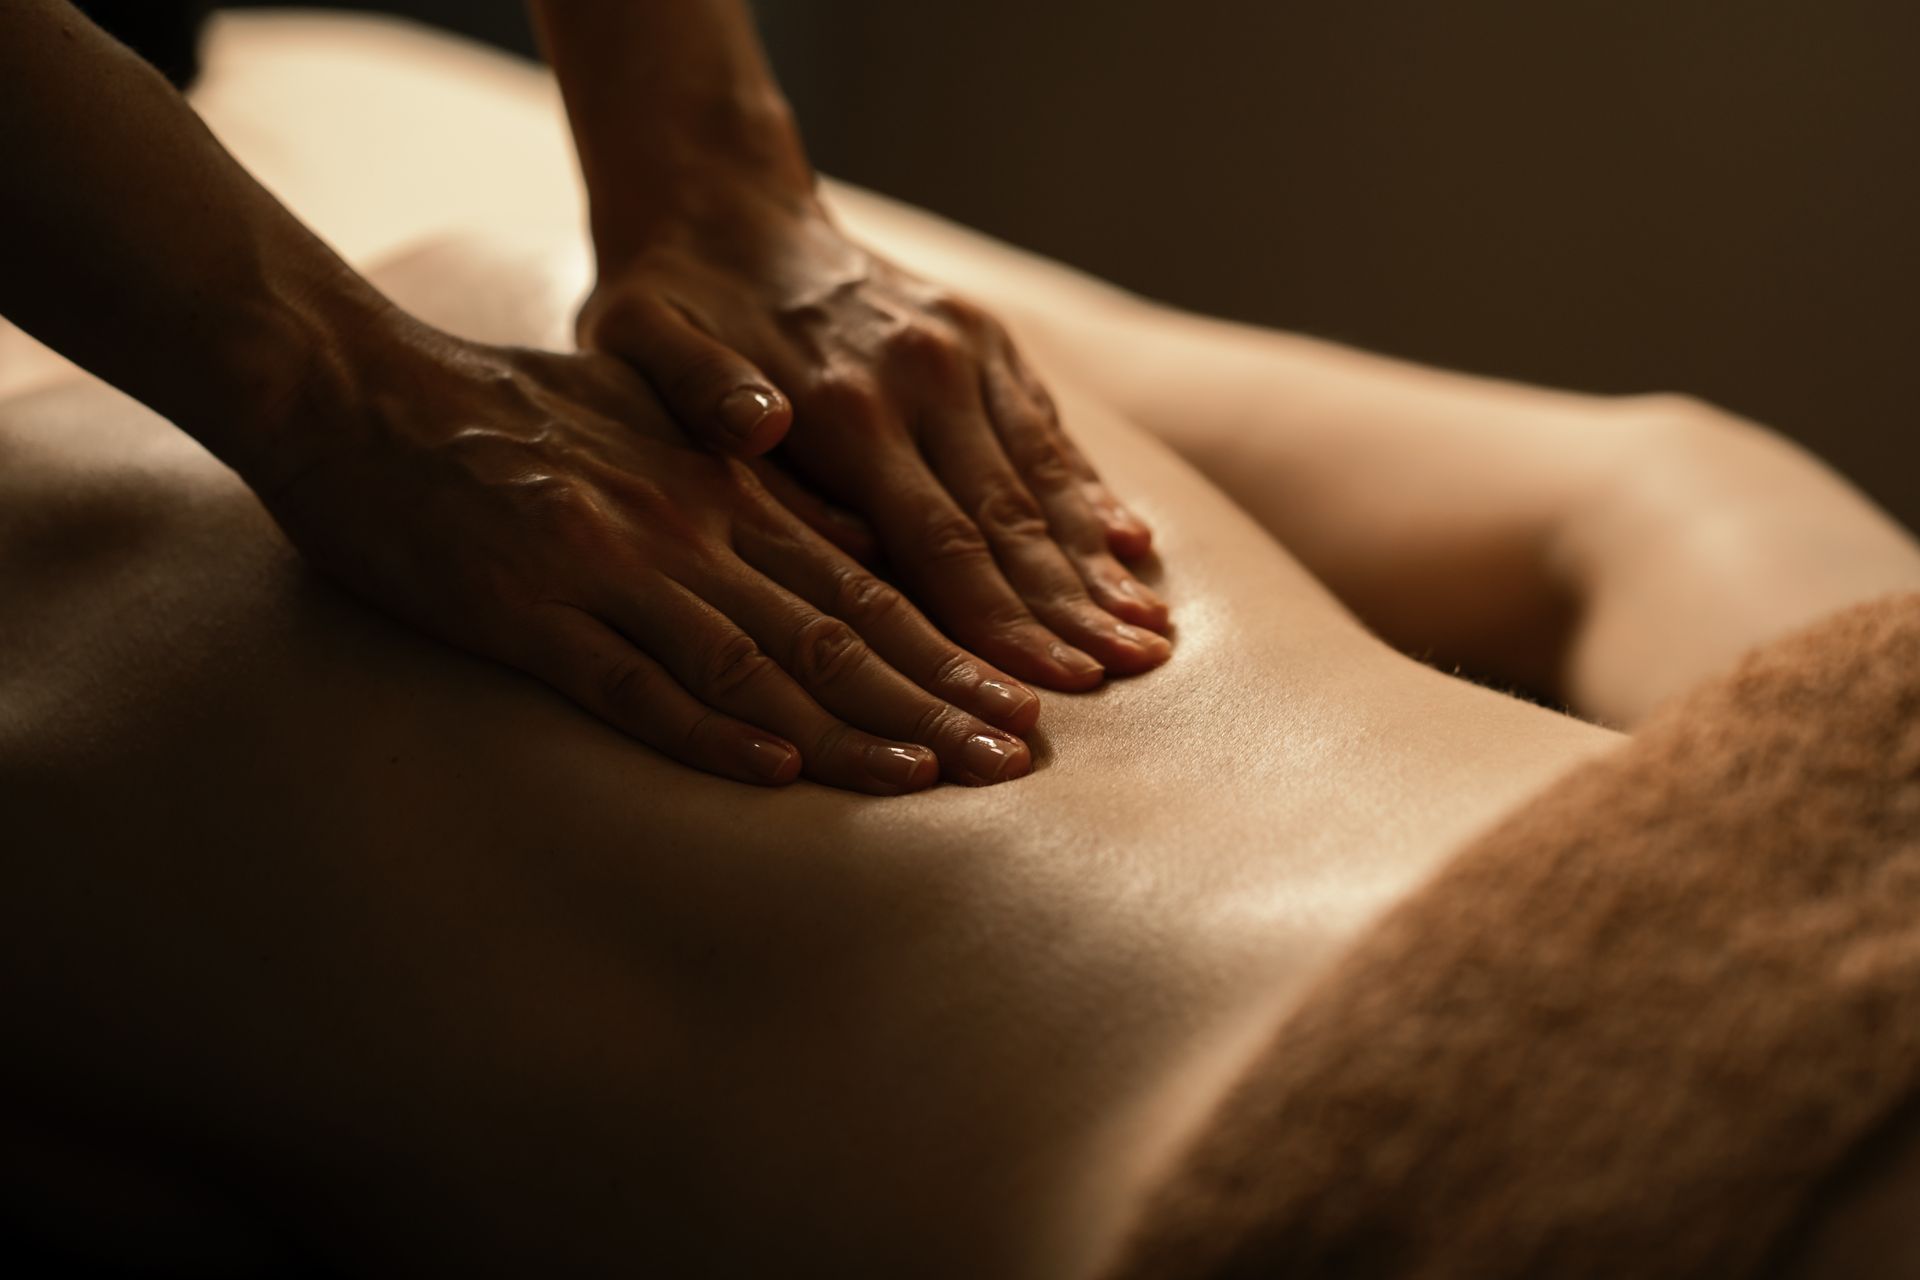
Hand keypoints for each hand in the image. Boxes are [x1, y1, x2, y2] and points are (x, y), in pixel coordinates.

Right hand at [249, 316, 1038, 792]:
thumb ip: (747, 479)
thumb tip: (851, 536)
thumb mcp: (649, 422)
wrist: (360, 389)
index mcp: (721, 491)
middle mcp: (685, 529)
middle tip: (1016, 758)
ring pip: (755, 661)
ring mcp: (607, 571)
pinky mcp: (524, 611)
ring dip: (849, 724)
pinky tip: (775, 771)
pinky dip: (706, 731)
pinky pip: (629, 684)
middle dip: (933, 698)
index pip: (864, 583)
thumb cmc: (510, 411)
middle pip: (834, 629)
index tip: (1020, 701)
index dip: (948, 647)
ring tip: (934, 778)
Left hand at [578, 184, 1171, 691]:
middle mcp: (920, 375)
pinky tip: (1132, 544)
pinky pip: (1046, 429)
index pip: (938, 539)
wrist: (727, 207)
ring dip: (1097, 562)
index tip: (1053, 686)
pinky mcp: (985, 339)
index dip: (999, 621)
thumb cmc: (671, 304)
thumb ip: (697, 392)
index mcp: (842, 402)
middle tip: (1130, 675)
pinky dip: (1088, 491)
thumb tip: (757, 429)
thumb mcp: (641, 340)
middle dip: (1071, 609)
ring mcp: (963, 352)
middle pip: (1010, 520)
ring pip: (1042, 477)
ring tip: (1150, 634)